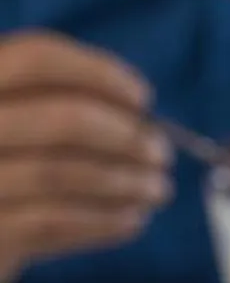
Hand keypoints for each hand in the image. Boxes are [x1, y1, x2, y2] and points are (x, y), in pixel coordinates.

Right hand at [0, 31, 170, 282]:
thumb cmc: (8, 167)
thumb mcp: (23, 123)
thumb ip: (68, 106)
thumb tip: (146, 124)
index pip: (38, 58)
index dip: (100, 74)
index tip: (143, 99)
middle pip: (63, 120)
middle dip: (127, 138)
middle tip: (161, 153)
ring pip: (62, 174)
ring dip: (126, 183)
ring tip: (157, 188)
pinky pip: (54, 223)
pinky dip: (104, 220)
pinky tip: (133, 219)